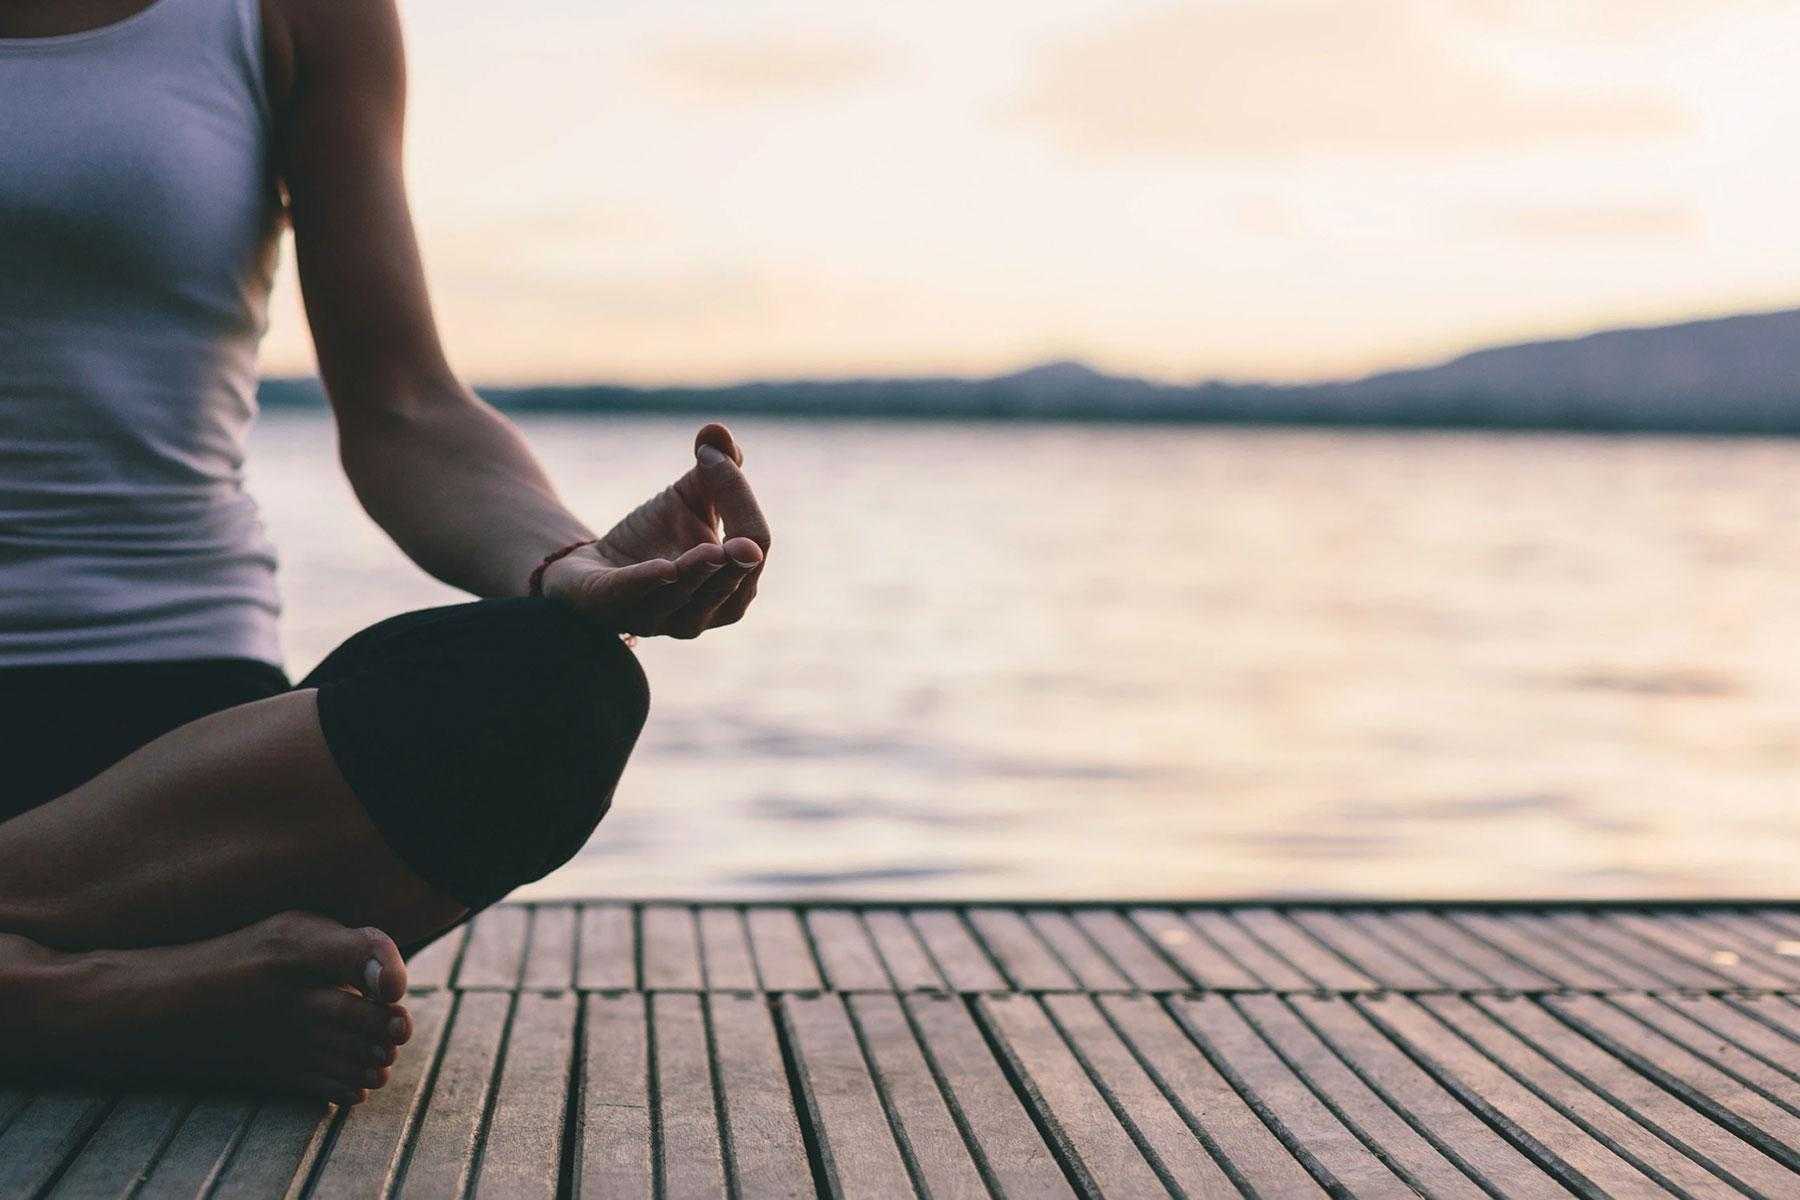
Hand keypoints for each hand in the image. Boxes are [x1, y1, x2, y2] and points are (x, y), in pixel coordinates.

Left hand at [541, 423, 770, 637]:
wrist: (592, 568)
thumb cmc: (654, 537)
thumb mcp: (688, 497)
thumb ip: (712, 467)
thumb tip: (716, 431)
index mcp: (733, 587)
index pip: (754, 544)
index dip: (741, 503)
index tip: (713, 457)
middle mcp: (702, 614)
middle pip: (730, 584)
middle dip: (735, 563)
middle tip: (744, 542)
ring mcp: (656, 618)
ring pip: (684, 597)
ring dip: (697, 574)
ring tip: (711, 551)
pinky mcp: (608, 608)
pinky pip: (631, 598)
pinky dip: (647, 583)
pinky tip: (663, 568)